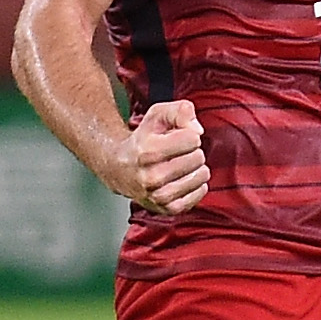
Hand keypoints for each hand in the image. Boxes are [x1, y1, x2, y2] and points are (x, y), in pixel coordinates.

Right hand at [115, 99, 206, 215]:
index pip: (192, 139)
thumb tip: (198, 129)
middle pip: (198, 158)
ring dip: (197, 169)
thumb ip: (180, 111)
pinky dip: (197, 186)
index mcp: (148, 151)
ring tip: (183, 165)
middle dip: (193, 152)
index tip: (179, 138)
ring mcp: (158, 195)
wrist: (120, 168)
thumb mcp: (157, 114)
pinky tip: (186, 178)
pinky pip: (197, 196)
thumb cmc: (143, 139)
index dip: (189, 135)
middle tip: (179, 153)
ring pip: (200, 177)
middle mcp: (151, 176)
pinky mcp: (167, 208)